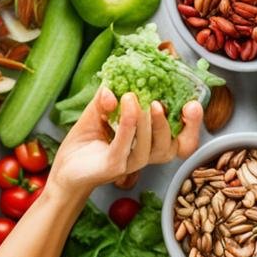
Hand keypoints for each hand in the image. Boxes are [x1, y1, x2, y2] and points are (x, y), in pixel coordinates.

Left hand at [48, 88, 202, 198]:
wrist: (63, 168)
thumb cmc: (85, 143)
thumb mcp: (96, 114)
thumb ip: (105, 99)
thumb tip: (111, 88)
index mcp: (148, 144)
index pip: (181, 141)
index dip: (192, 126)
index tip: (193, 104)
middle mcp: (143, 156)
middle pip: (171, 147)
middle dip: (178, 125)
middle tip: (165, 101)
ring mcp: (129, 164)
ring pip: (150, 146)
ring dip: (149, 121)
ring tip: (139, 98)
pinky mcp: (113, 167)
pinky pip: (124, 145)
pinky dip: (128, 124)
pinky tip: (126, 105)